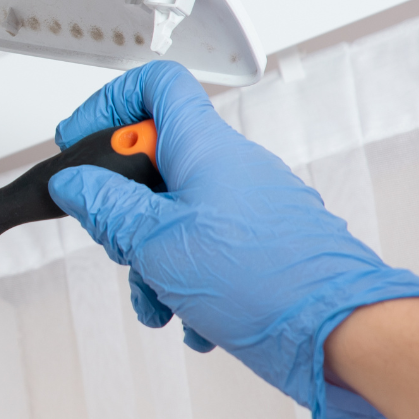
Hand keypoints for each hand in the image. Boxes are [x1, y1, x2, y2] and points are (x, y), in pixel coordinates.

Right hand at [46, 60, 418, 418]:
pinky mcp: (265, 244)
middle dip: (124, 213)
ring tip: (159, 302)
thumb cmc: (265, 280)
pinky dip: (188, 282)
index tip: (82, 142)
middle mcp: (231, 167)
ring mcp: (251, 206)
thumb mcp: (156, 242)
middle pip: (155, 164)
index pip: (154, 86)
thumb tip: (75, 183)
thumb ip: (106, 206)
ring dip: (153, 261)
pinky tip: (193, 319)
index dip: (109, 105)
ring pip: (177, 217)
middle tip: (120, 243)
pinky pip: (208, 250)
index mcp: (204, 147)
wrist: (342, 333)